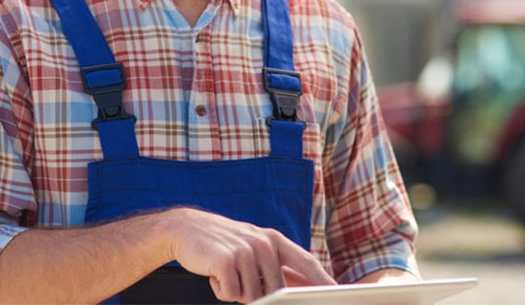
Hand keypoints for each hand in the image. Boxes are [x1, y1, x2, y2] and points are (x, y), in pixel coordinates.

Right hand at [159, 208, 335, 302]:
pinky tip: (214, 272)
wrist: (186, 228)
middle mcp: (264, 243)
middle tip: (238, 277)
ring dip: (235, 291)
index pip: (306, 263)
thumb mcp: (255, 248)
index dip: (322, 279)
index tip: (338, 291)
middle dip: (257, 295)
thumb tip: (304, 289)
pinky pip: (230, 294)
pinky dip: (220, 290)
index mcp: (275, 240)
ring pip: (252, 296)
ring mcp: (246, 250)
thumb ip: (279, 267)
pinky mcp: (227, 260)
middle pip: (276, 292)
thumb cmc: (224, 243)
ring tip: (225, 271)